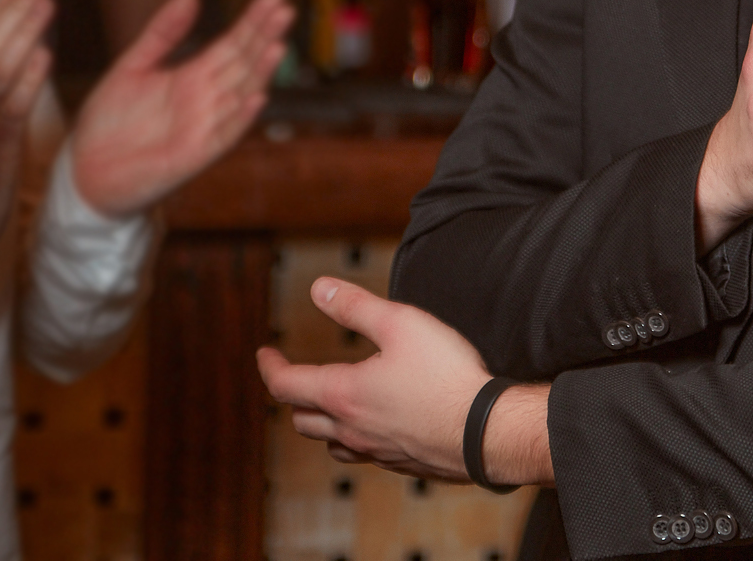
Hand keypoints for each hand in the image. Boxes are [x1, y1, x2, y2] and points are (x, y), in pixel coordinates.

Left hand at [69, 0, 292, 217]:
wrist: (85, 172)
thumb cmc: (109, 123)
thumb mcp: (132, 66)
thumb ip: (162, 33)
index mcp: (193, 77)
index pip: (233, 43)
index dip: (254, 20)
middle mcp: (207, 99)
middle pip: (244, 62)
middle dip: (265, 36)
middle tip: (286, 8)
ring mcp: (205, 126)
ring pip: (242, 94)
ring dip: (261, 72)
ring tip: (278, 45)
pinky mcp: (195, 155)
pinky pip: (225, 134)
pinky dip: (241, 118)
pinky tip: (257, 97)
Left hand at [256, 277, 553, 485]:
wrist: (487, 431)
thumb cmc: (447, 376)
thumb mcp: (401, 324)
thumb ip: (355, 306)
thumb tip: (317, 288)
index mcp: (344, 394)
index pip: (286, 385)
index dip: (270, 366)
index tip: (264, 353)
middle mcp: (353, 429)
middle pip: (303, 419)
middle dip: (293, 395)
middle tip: (294, 378)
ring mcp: (377, 452)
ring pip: (332, 444)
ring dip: (322, 424)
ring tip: (329, 407)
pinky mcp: (404, 464)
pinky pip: (366, 455)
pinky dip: (357, 439)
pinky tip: (377, 427)